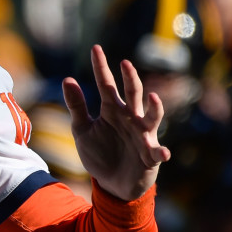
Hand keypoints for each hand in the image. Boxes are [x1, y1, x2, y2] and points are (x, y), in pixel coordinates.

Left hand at [62, 44, 170, 200]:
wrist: (112, 183)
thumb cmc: (99, 153)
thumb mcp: (82, 130)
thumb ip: (77, 106)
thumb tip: (67, 79)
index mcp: (112, 110)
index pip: (106, 85)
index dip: (101, 67)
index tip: (95, 48)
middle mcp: (130, 118)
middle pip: (132, 94)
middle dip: (130, 79)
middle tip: (125, 63)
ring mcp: (143, 135)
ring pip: (152, 116)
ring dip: (155, 107)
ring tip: (152, 96)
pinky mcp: (151, 155)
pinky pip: (158, 152)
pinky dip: (161, 151)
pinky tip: (164, 152)